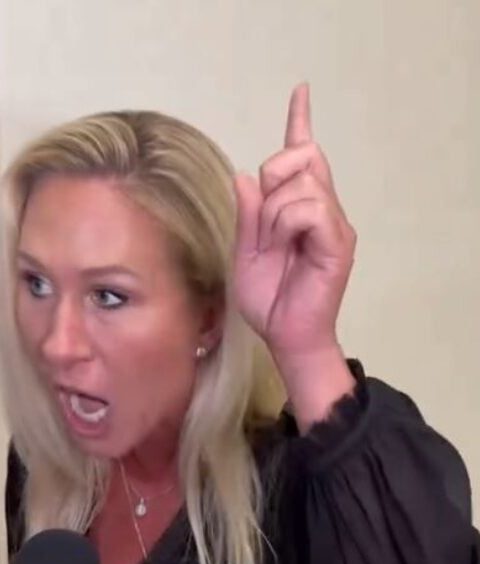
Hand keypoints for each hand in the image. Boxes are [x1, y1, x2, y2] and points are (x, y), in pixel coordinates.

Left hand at [233, 83, 355, 360]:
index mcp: (300, 210)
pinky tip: (285, 244)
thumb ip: (248, 215)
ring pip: (301, 183)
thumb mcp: (246, 252)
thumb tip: (245, 175)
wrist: (285, 335)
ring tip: (275, 243)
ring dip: (274, 211)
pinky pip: (309, 208)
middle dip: (274, 173)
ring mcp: (334, 224)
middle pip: (302, 155)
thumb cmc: (269, 298)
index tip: (300, 91)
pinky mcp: (338, 241)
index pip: (303, 156)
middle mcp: (323, 209)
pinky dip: (285, 222)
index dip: (300, 122)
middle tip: (266, 219)